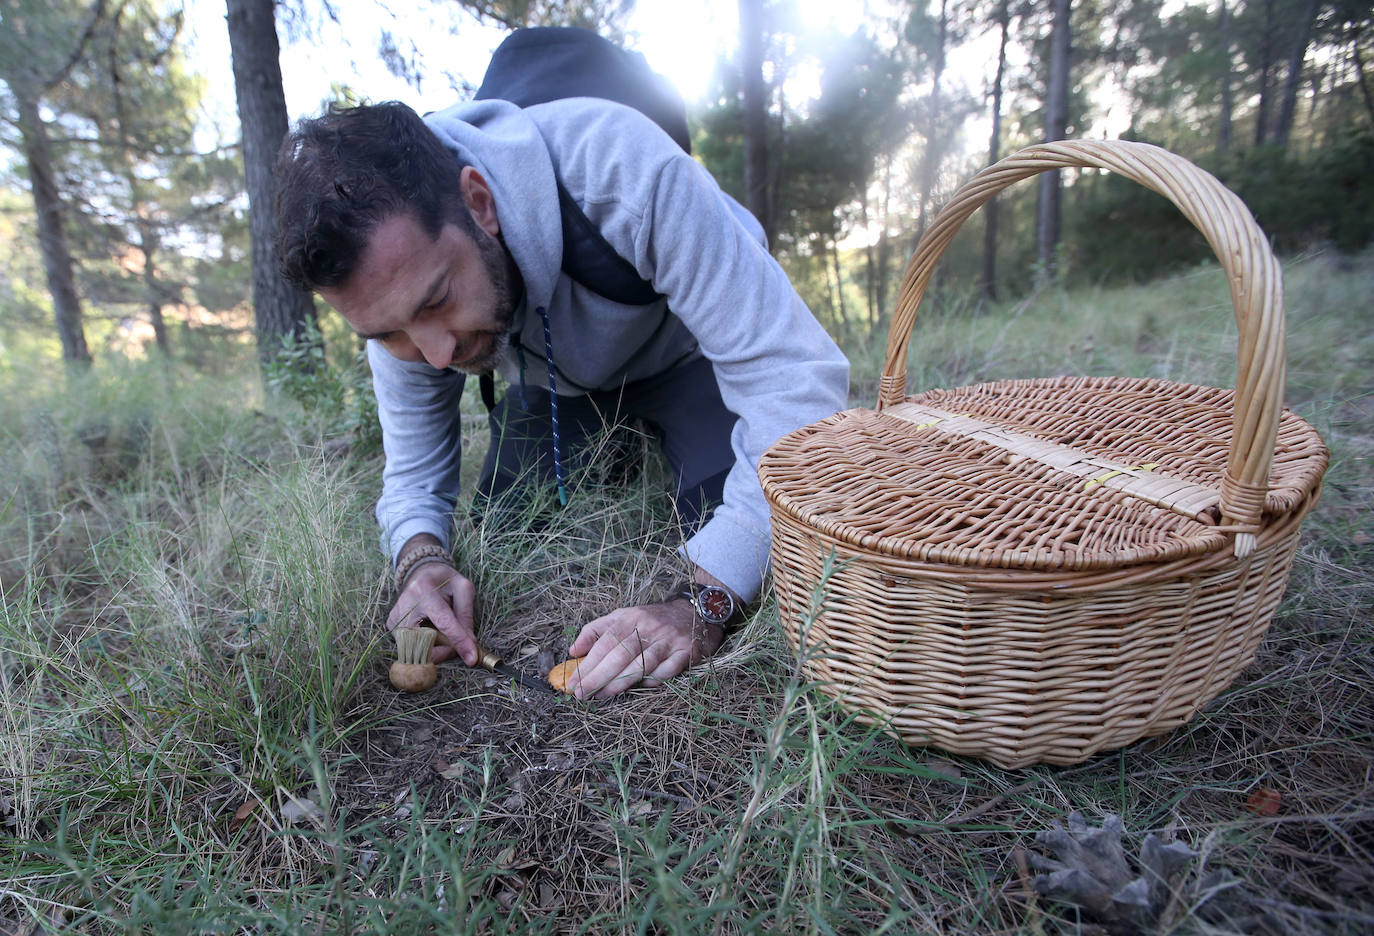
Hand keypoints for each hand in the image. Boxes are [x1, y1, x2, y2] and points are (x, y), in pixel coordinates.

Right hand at [387, 561, 479, 665]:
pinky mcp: (391, 626)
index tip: (471, 658)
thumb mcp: (462, 588)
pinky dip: (426, 644)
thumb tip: (469, 643)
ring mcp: (395, 616)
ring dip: (436, 646)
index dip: (459, 641)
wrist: (420, 573)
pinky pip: (412, 646)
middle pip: (426, 641)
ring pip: (418, 648)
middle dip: (445, 649)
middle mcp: (405, 604)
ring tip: (441, 629)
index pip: (443, 622)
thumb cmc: (444, 580)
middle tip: (458, 643)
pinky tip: (429, 629)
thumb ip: (466, 615)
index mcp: (424, 590)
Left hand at [565, 598, 725, 699]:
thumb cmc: (652, 620)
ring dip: (619, 683)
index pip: (605, 642)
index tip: (573, 682)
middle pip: (620, 655)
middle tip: (581, 694)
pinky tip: (641, 686)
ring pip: (642, 664)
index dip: (588, 663)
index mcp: (630, 618)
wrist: (695, 612)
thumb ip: (596, 631)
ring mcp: (669, 640)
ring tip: (601, 696)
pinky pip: (667, 671)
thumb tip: (573, 651)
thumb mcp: (622, 617)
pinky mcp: (687, 652)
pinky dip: (653, 680)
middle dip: (598, 677)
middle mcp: (649, 627)